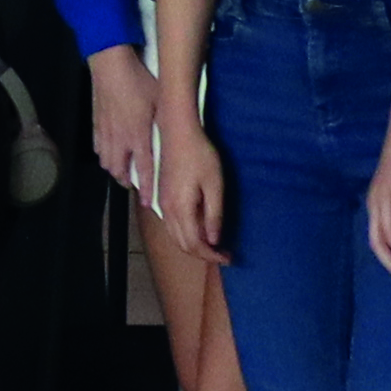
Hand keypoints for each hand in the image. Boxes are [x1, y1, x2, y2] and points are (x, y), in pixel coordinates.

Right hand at [85, 44, 160, 200]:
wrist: (111, 65)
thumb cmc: (139, 80)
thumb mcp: (160, 100)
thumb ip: (166, 120)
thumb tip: (178, 131)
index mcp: (139, 136)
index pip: (145, 170)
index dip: (147, 189)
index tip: (149, 203)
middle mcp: (120, 140)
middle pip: (120, 171)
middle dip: (127, 181)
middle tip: (134, 183)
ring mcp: (105, 133)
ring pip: (106, 162)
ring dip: (114, 169)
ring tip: (122, 169)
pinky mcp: (95, 124)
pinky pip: (97, 148)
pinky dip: (103, 154)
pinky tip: (109, 150)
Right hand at [156, 109, 228, 255]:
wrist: (176, 132)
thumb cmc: (199, 155)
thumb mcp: (214, 184)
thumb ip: (214, 214)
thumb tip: (214, 240)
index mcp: (181, 209)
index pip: (195, 244)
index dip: (212, 256)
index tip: (229, 258)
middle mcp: (167, 211)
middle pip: (183, 245)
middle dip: (204, 255)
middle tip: (224, 254)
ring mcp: (161, 204)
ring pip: (175, 237)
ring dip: (194, 246)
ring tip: (214, 245)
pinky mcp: (161, 197)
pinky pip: (171, 226)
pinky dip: (185, 235)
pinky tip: (199, 229)